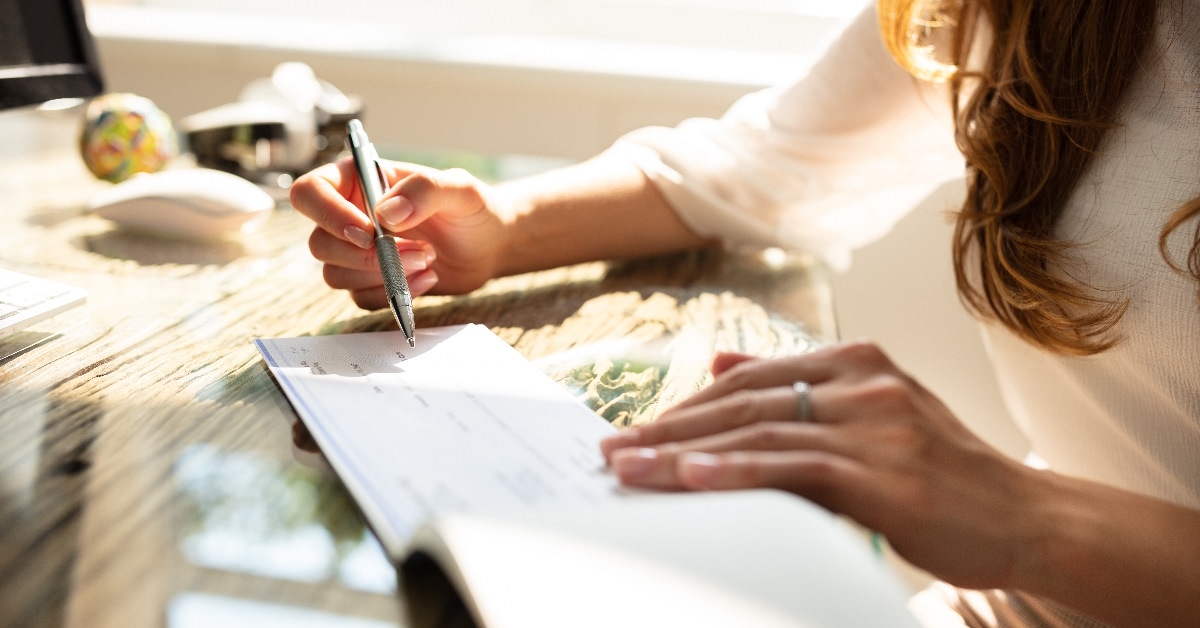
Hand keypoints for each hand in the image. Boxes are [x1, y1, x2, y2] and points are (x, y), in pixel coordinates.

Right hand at [290, 158, 508, 307]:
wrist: (490, 245)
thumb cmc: (473, 208)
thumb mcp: (460, 189)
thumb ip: (425, 190)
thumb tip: (385, 213)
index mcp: (358, 180)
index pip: (310, 192)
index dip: (328, 215)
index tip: (369, 233)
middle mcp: (349, 215)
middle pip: (319, 243)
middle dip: (365, 257)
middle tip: (417, 251)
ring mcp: (357, 252)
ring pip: (334, 275)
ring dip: (381, 276)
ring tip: (427, 260)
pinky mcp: (372, 281)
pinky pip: (360, 297)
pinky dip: (392, 294)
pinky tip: (427, 279)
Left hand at [599, 341, 1044, 589]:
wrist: (1026, 516)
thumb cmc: (943, 473)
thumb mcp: (872, 414)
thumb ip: (798, 386)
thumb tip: (718, 363)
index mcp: (857, 361)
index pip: (749, 377)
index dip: (686, 403)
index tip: (637, 428)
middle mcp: (863, 381)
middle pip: (742, 401)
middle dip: (670, 427)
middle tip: (612, 450)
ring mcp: (876, 423)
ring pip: (759, 431)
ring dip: (684, 451)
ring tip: (629, 468)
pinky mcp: (885, 471)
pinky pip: (795, 467)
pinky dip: (737, 469)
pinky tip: (692, 476)